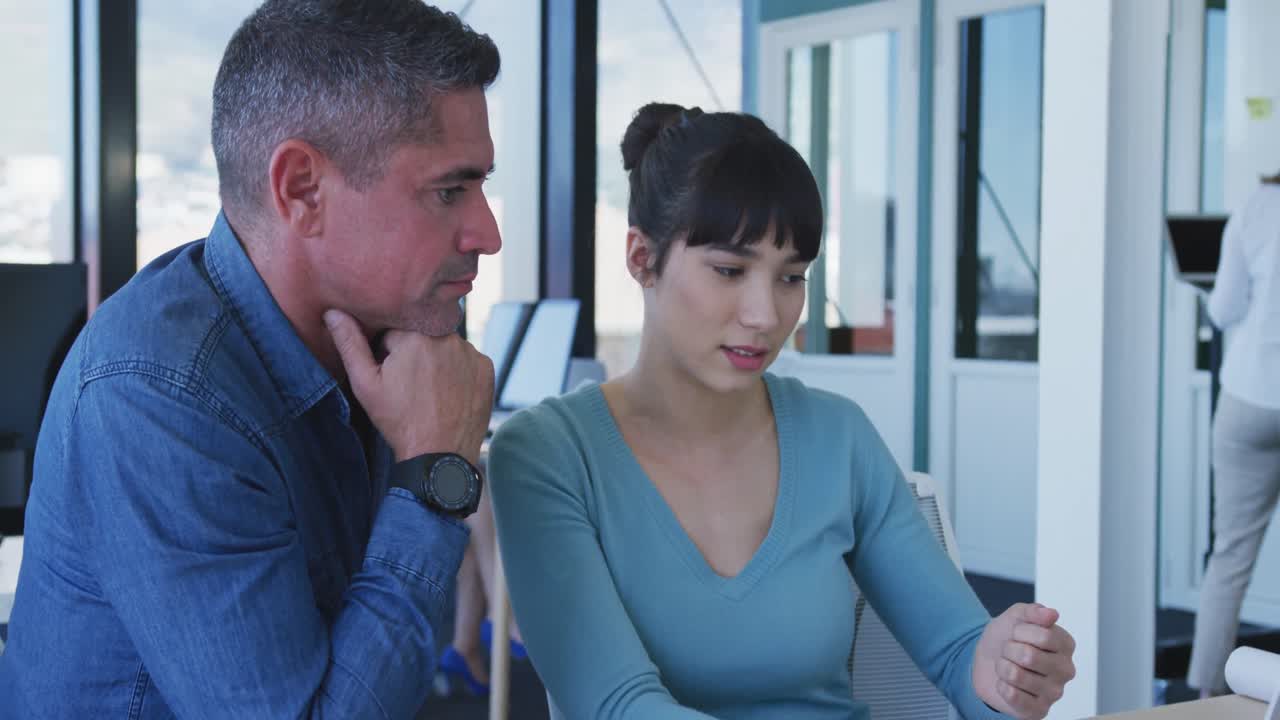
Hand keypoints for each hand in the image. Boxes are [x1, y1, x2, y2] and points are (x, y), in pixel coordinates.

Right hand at [324, 309, 493, 464]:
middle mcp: (448, 337)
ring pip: (445, 347)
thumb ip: (349, 343)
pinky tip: (448, 394)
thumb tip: (333, 313)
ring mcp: (471, 352)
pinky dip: (458, 372)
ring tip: (430, 393)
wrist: (440, 455)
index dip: (388, 355)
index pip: (394, 332)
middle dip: (414, 355)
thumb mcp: (366, 383)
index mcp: (416, 335)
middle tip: (410, 387)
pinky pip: (467, 361)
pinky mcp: (487, 368)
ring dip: (437, 361)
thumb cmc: (399, 421)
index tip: (392, 377)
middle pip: (422, 337)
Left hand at [973, 603, 1076, 718]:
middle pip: (1029, 656)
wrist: (985, 661)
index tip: (1016, 633)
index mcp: (1065, 644)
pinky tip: (1007, 684)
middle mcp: (1066, 670)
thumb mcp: (1015, 617)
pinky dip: (1001, 686)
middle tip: (1009, 651)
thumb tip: (1052, 613)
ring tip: (1007, 666)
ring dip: (1002, 667)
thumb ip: (1033, 612)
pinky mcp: (1039, 710)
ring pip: (1016, 675)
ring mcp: (1054, 692)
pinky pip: (1013, 696)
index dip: (1020, 631)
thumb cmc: (1006, 639)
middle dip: (1008, 649)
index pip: (1044, 636)